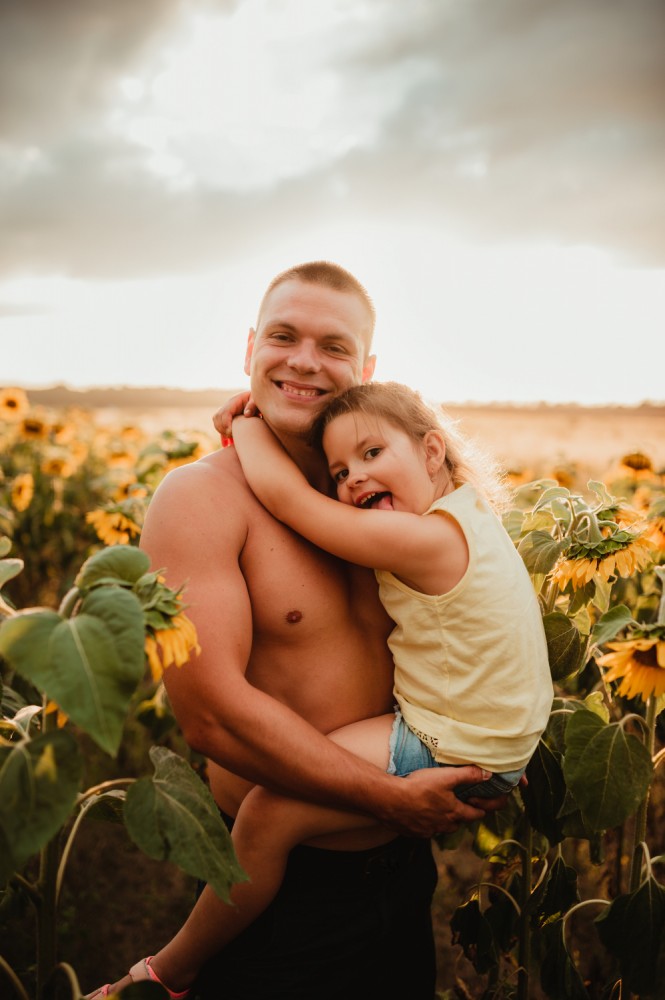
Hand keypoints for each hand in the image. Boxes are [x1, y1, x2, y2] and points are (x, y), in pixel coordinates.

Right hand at [212, 391, 260, 439]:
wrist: (258, 400)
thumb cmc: (257, 401)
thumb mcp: (256, 400)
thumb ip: (252, 406)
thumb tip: (246, 414)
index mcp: (234, 402)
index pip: (224, 413)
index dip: (225, 424)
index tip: (231, 433)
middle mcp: (227, 406)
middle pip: (217, 418)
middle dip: (223, 429)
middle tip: (233, 437)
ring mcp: (226, 412)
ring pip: (217, 423)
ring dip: (222, 432)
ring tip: (232, 439)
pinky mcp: (227, 418)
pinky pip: (220, 427)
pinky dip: (222, 436)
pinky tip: (226, 444)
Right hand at [383, 765, 507, 837]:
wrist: (390, 800)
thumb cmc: (419, 787)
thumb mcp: (446, 776)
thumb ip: (468, 775)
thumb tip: (488, 775)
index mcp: (454, 812)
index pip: (474, 815)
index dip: (481, 810)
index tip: (483, 808)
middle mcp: (443, 825)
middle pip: (457, 823)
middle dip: (460, 815)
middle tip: (458, 805)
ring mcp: (428, 831)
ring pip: (441, 827)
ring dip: (442, 820)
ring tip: (438, 809)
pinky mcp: (413, 833)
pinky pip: (424, 830)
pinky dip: (425, 823)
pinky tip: (419, 814)